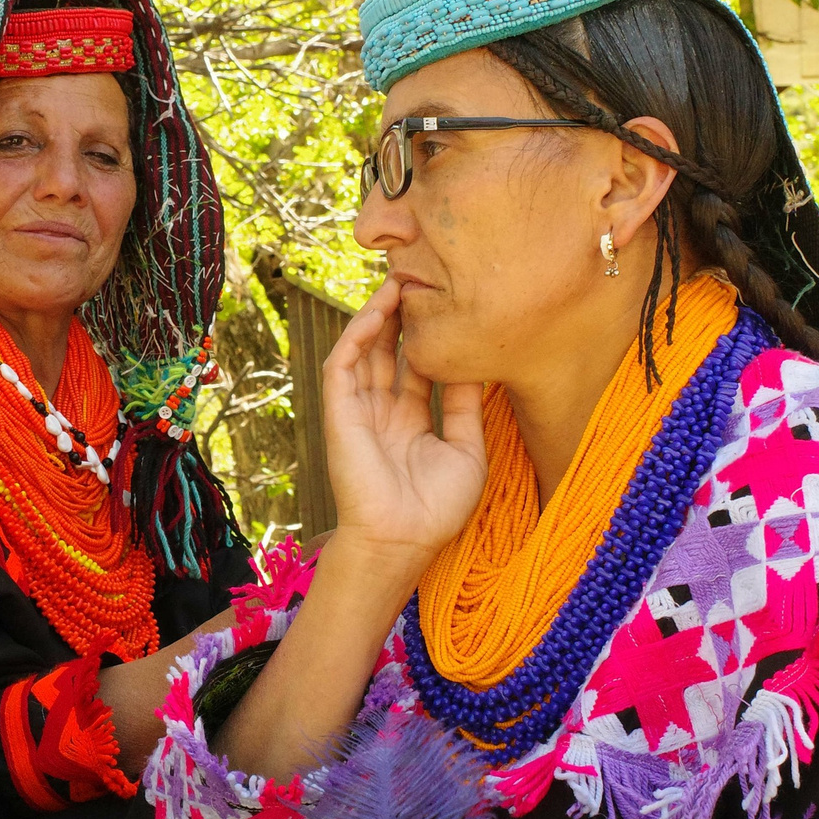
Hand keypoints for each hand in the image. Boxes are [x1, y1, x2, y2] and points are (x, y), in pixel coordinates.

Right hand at [320, 278, 486, 568]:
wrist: (404, 539)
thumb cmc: (436, 508)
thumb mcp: (467, 449)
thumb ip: (468, 407)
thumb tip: (479, 365)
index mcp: (411, 422)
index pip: (417, 368)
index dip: (428, 338)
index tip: (447, 306)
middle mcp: (383, 412)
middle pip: (388, 352)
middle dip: (401, 317)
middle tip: (419, 279)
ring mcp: (359, 411)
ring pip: (363, 351)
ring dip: (378, 316)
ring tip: (397, 282)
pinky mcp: (339, 413)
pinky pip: (344, 365)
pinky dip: (358, 336)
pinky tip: (378, 312)